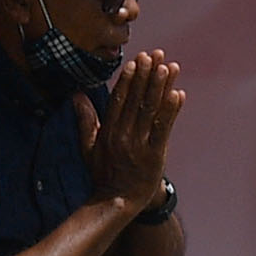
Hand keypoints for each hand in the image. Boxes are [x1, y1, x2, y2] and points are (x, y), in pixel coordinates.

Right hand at [74, 49, 185, 214]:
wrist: (116, 201)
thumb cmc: (103, 173)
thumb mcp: (88, 146)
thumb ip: (85, 119)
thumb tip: (76, 95)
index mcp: (108, 130)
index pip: (119, 99)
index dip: (128, 79)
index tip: (136, 61)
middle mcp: (122, 134)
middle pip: (136, 99)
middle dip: (146, 75)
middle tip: (155, 54)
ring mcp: (139, 144)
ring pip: (150, 110)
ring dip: (160, 87)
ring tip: (169, 66)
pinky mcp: (154, 155)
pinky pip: (164, 129)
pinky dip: (171, 111)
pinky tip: (178, 94)